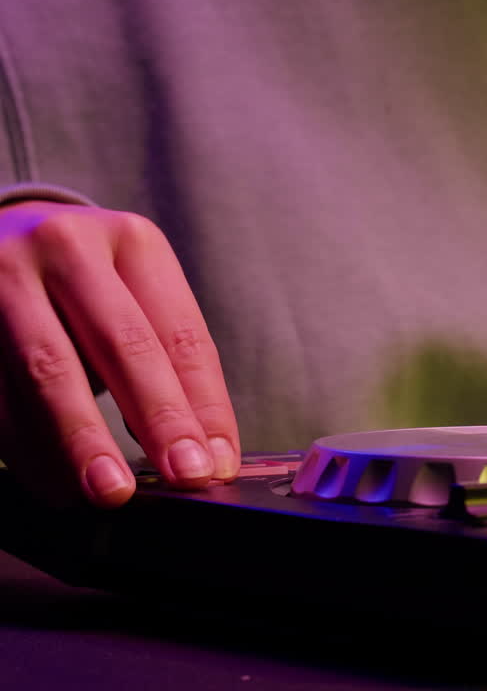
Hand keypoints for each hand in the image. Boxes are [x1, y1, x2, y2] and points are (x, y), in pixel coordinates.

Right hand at [0, 200, 238, 507]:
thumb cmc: (83, 281)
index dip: (204, 405)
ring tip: (108, 493)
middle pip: (122, 345)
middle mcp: (66, 246)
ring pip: (47, 373)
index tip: (216, 463)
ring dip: (81, 445)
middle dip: (156, 420)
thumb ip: (163, 358)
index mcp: (132, 242)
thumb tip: (201, 451)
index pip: (181, 335)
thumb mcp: (132, 293)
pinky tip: (56, 482)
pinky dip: (28, 445)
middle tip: (181, 478)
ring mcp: (3, 274)